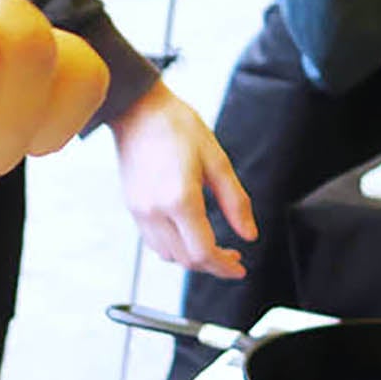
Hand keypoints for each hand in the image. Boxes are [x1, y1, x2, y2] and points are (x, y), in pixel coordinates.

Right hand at [106, 84, 254, 278]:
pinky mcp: (132, 208)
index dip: (224, 267)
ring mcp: (140, 211)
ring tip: (213, 249)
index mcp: (180, 199)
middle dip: (212, 266)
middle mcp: (155, 211)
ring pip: (168, 256)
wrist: (138, 110)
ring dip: (192, 259)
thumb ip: (236, 202)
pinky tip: (188, 235)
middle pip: (185, 260)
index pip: (203, 252)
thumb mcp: (217, 160)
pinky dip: (174, 248)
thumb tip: (248, 233)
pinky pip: (153, 242)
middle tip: (232, 259)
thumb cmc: (176, 127)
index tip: (239, 269)